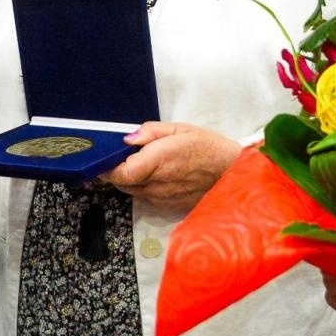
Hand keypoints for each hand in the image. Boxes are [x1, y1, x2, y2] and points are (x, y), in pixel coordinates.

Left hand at [99, 122, 240, 213]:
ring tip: (141, 163)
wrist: (231, 172)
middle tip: (123, 156)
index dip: (106, 167)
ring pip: (131, 191)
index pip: (120, 173)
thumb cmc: (207, 146)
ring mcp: (163, 198)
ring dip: (129, 179)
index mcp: (159, 161)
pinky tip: (154, 175)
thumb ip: (150, 132)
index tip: (104, 157)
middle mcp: (158, 184)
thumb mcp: (180, 128)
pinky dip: (142, 187)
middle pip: (121, 183)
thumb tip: (126, 139)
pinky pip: (145, 197)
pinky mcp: (168, 206)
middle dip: (116, 171)